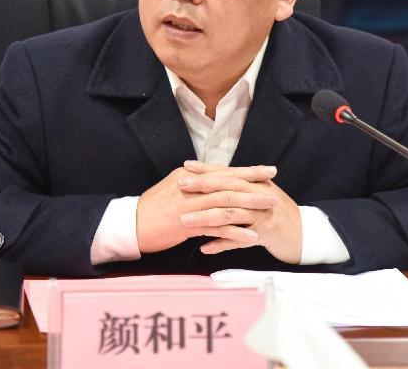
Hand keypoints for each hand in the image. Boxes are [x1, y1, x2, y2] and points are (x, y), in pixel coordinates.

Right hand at [136, 163, 278, 254]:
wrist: (132, 225)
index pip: (224, 171)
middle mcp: (192, 186)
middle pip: (229, 183)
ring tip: (271, 209)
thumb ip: (195, 184)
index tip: (267, 170)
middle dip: (255, 184)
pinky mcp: (188, 225)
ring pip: (227, 202)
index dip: (247, 170)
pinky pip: (218, 227)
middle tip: (276, 186)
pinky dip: (236, 232)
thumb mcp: (174, 188)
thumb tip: (214, 181)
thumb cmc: (153, 209)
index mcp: (189, 175)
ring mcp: (190, 205)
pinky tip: (252, 237)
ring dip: (252, 206)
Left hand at [177, 160, 302, 263]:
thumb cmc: (277, 213)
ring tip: (184, 221)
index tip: (186, 166)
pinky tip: (204, 248)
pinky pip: (240, 240)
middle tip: (180, 186)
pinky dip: (221, 244)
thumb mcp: (262, 194)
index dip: (207, 169)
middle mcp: (259, 196)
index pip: (228, 173)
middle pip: (227, 189)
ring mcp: (262, 215)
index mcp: (256, 184)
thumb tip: (217, 175)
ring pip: (230, 214)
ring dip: (206, 218)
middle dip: (202, 187)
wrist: (304, 234)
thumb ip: (243, 185)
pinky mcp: (265, 235)